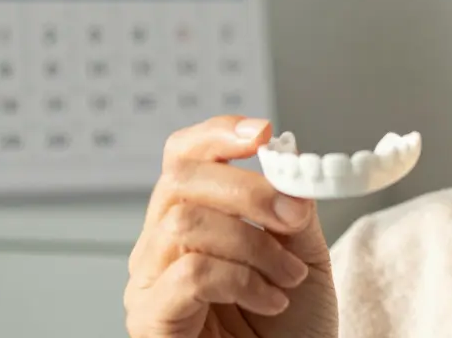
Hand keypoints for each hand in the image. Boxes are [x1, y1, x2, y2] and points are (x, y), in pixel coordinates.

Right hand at [125, 115, 338, 337]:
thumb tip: (288, 158)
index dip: (215, 134)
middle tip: (295, 217)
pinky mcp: (150, 319)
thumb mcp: (303, 256)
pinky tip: (270, 299)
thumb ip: (292, 209)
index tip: (261, 133)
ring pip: (185, 223)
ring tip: (289, 275)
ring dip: (253, 243)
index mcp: (191, 220)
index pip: (182, 158)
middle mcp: (159, 247)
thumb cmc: (289, 330)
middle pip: (181, 180)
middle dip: (248, 190)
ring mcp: (148, 283)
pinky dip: (242, 279)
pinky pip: (190, 272)